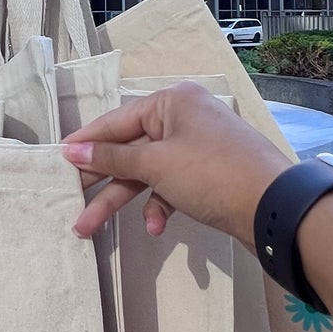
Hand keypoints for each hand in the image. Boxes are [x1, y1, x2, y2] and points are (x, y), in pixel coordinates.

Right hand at [62, 81, 289, 242]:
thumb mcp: (156, 164)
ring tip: (91, 229)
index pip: (116, 121)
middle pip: (130, 150)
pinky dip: (160, 206)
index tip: (58, 162)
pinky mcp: (209, 176)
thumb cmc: (212, 174)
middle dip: (101, 182)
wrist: (274, 207)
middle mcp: (184, 119)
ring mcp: (198, 148)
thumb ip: (112, 157)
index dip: (86, 144)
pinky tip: (157, 228)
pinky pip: (172, 186)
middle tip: (70, 204)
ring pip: (148, 172)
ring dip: (125, 200)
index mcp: (172, 102)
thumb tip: (72, 149)